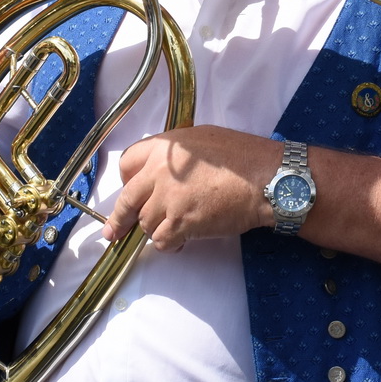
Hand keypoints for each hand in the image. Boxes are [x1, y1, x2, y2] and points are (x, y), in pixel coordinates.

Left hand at [103, 125, 278, 249]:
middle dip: (119, 219)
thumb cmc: (244, 156)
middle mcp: (158, 172)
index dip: (128, 180)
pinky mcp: (179, 223)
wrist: (266, 179)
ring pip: (146, 223)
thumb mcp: (204, 137)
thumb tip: (165, 168)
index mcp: (163, 147)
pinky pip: (162, 241)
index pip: (127, 163)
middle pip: (127, 200)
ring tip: (178, 227)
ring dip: (158, 229)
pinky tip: (184, 240)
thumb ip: (177, 153)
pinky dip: (171, 244)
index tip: (130, 190)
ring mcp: (167, 199)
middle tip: (114, 231)